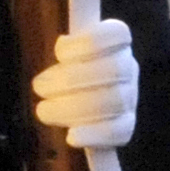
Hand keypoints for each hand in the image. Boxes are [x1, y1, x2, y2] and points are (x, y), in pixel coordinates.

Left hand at [32, 20, 137, 149]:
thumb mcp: (69, 53)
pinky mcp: (125, 127)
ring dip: (72, 106)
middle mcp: (129, 69)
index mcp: (117, 45)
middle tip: (39, 86)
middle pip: (114, 69)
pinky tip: (71, 137)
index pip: (118, 33)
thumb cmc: (72, 75)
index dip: (89, 41)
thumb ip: (70, 42)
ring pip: (114, 101)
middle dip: (72, 78)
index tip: (60, 51)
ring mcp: (130, 99)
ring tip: (44, 109)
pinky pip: (118, 132)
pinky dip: (94, 135)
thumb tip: (64, 43)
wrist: (87, 113)